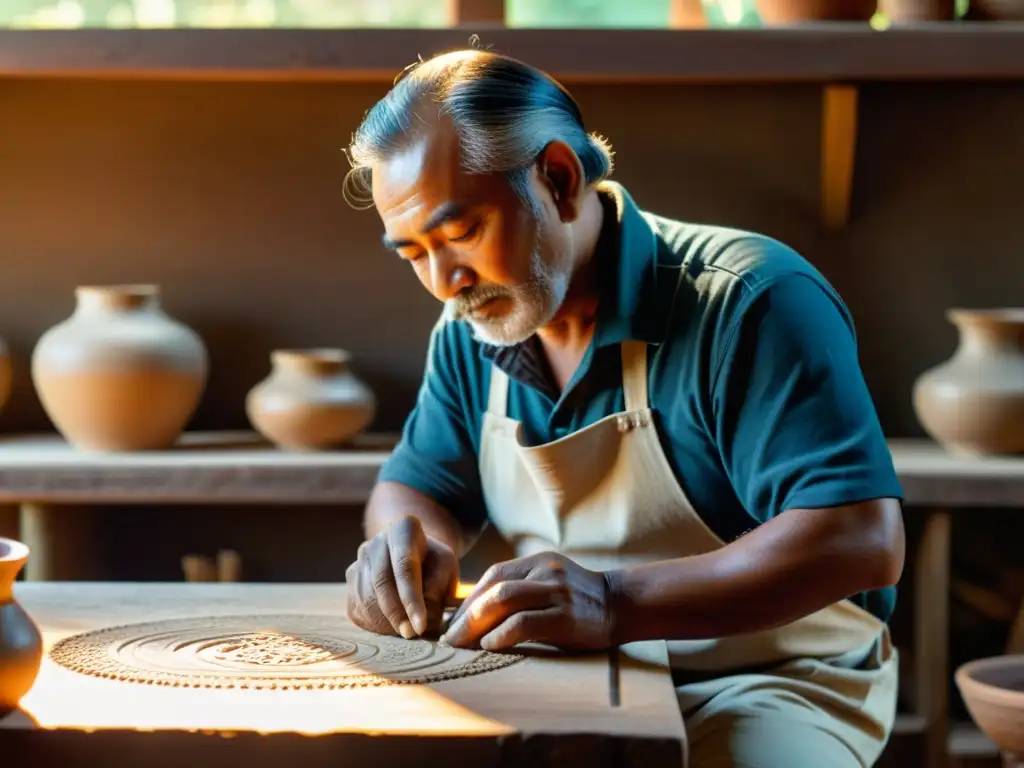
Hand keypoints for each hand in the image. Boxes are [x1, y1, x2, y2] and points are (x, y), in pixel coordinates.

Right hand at [346, 515, 458, 638]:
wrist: (412, 555)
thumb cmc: (433, 563)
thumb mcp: (446, 567)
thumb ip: (439, 586)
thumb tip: (424, 614)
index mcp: (403, 530)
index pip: (405, 566)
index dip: (412, 599)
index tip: (421, 625)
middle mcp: (375, 542)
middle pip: (381, 582)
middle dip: (397, 614)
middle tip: (412, 634)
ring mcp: (359, 561)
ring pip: (366, 598)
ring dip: (386, 622)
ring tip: (407, 630)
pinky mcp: (351, 581)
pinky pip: (358, 608)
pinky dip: (375, 624)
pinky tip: (393, 625)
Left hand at [440, 552, 612, 651]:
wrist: (622, 605)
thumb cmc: (579, 603)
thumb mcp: (549, 584)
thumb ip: (521, 591)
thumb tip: (477, 615)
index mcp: (537, 562)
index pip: (492, 576)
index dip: (468, 600)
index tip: (452, 624)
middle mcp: (545, 571)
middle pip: (493, 587)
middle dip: (465, 615)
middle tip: (448, 639)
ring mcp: (556, 591)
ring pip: (504, 600)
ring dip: (475, 624)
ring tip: (460, 645)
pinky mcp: (566, 616)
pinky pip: (525, 622)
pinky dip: (502, 634)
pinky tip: (489, 646)